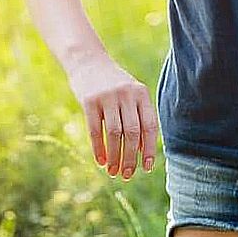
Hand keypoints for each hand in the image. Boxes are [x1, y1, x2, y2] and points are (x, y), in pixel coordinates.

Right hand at [66, 52, 158, 180]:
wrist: (87, 61)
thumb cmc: (113, 84)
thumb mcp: (130, 94)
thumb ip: (138, 117)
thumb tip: (142, 152)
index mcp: (141, 94)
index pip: (150, 126)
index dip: (149, 149)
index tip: (146, 168)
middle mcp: (126, 94)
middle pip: (132, 133)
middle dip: (130, 157)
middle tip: (127, 175)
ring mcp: (107, 97)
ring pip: (114, 134)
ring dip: (115, 157)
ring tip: (113, 172)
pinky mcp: (89, 101)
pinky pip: (95, 130)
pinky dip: (98, 149)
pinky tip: (101, 161)